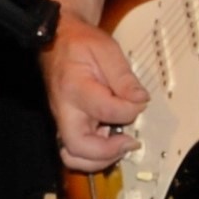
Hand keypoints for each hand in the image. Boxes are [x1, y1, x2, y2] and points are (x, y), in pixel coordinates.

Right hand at [41, 15, 148, 168]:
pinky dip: (96, 153)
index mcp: (74, 87)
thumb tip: (140, 100)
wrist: (58, 40)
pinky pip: (78, 150)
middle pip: (77, 148)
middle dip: (108, 153)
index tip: (140, 101)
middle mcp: (64, 109)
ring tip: (121, 144)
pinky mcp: (68, 125)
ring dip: (100, 159)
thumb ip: (124, 76)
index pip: (104, 110)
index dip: (129, 110)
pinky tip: (112, 139)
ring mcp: (64, 120)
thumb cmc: (79, 44)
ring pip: (73, 157)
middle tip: (130, 142)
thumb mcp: (106, 49)